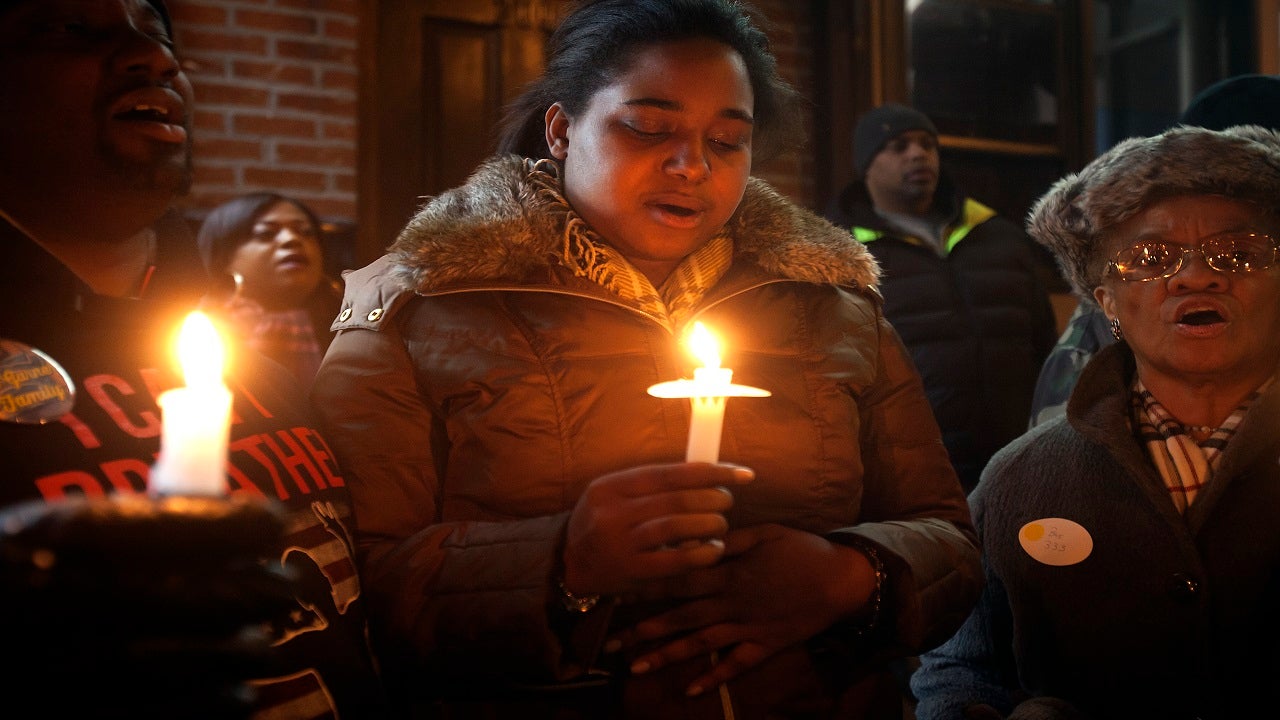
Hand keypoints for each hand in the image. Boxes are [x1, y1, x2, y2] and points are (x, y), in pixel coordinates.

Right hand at [0, 493, 297, 716]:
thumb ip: (109, 527)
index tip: (274, 520)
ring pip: (165, 665)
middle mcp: (35, 609)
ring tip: (269, 643)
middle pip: (168, 599)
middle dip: (244, 593)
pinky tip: (239, 697)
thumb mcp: (26, 537)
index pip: (145, 526)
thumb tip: (217, 514)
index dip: (223, 523)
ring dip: (231, 654)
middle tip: (290, 586)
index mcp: (28, 546)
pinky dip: (199, 709)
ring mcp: (40, 675)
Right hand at [562, 462, 753, 596]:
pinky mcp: (630, 572)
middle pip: (677, 499)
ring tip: (720, 524)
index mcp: (611, 486)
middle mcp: (613, 512)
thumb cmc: (603, 523)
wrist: (568, 564)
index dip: (711, 472)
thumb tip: (706, 473)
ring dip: (709, 523)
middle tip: (726, 501)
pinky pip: (674, 561)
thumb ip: (651, 484)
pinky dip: (701, 554)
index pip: (670, 473)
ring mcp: (620, 543)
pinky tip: (714, 550)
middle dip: (713, 498)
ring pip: (677, 526)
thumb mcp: (614, 495)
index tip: (741, 474)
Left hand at [610, 523, 876, 696]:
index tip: (615, 595)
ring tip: (637, 668)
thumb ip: (728, 539)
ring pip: (700, 644)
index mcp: (728, 573)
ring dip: (667, 656)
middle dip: (642, 631)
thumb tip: (696, 537)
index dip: (645, 588)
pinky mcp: (766, 644)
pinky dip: (714, 677)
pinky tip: (691, 689)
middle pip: (680, 617)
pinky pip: (736, 665)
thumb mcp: (764, 533)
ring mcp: (748, 627)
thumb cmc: (802, 550)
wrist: (842, 579)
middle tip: (611, 644)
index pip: (677, 580)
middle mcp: (731, 602)